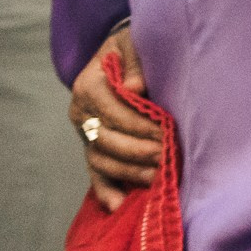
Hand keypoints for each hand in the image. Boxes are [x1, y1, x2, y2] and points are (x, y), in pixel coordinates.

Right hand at [70, 26, 159, 211]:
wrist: (121, 54)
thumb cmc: (133, 49)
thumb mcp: (134, 44)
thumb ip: (135, 62)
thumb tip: (135, 87)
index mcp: (90, 86)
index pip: (114, 112)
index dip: (140, 125)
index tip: (167, 133)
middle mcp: (82, 112)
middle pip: (107, 140)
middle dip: (139, 151)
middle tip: (167, 157)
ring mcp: (86, 133)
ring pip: (103, 159)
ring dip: (130, 171)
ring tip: (158, 178)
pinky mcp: (93, 148)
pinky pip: (95, 173)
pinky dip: (105, 190)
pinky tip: (120, 206)